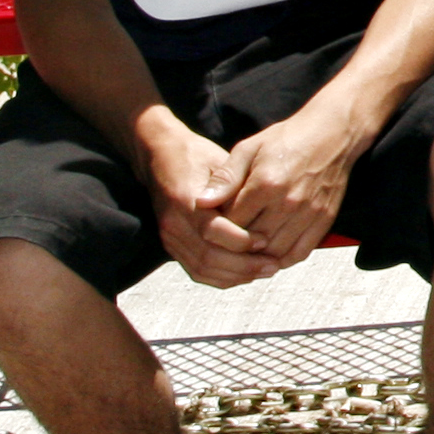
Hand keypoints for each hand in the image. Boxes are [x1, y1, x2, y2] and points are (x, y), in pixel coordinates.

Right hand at [141, 123, 271, 287]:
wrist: (160, 159)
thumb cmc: (196, 156)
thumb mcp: (219, 160)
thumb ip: (235, 184)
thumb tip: (259, 207)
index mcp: (185, 199)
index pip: (212, 230)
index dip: (240, 240)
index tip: (265, 240)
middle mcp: (174, 223)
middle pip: (207, 257)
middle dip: (243, 265)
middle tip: (272, 265)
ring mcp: (171, 237)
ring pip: (202, 269)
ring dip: (235, 276)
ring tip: (264, 271)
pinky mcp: (172, 246)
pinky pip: (196, 270)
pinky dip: (221, 277)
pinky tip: (245, 274)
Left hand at [207, 103, 365, 270]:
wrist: (332, 134)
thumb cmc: (287, 139)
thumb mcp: (248, 149)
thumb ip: (225, 177)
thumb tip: (201, 202)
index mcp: (265, 184)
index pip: (232, 222)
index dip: (219, 226)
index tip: (216, 223)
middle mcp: (288, 202)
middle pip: (252, 242)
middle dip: (236, 244)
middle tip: (229, 239)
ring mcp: (308, 213)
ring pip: (274, 253)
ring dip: (258, 256)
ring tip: (248, 248)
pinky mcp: (324, 219)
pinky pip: (299, 253)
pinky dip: (282, 260)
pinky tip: (272, 253)